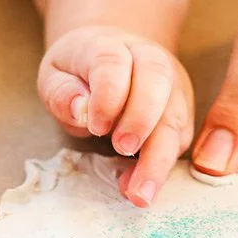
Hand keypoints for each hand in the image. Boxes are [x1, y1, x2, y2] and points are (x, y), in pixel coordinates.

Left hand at [39, 26, 194, 206]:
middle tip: (122, 148)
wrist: (114, 59)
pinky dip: (163, 166)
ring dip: (159, 156)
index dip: (107, 93)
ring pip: (175, 116)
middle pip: (157, 82)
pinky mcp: (182, 115)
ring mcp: (172, 87)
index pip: (113, 62)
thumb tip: (81, 110)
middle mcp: (150, 60)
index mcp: (112, 46)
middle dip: (141, 118)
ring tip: (140, 192)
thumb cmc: (79, 72)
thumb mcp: (55, 75)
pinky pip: (180, 140)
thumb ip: (61, 92)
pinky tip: (141, 187)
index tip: (95, 125)